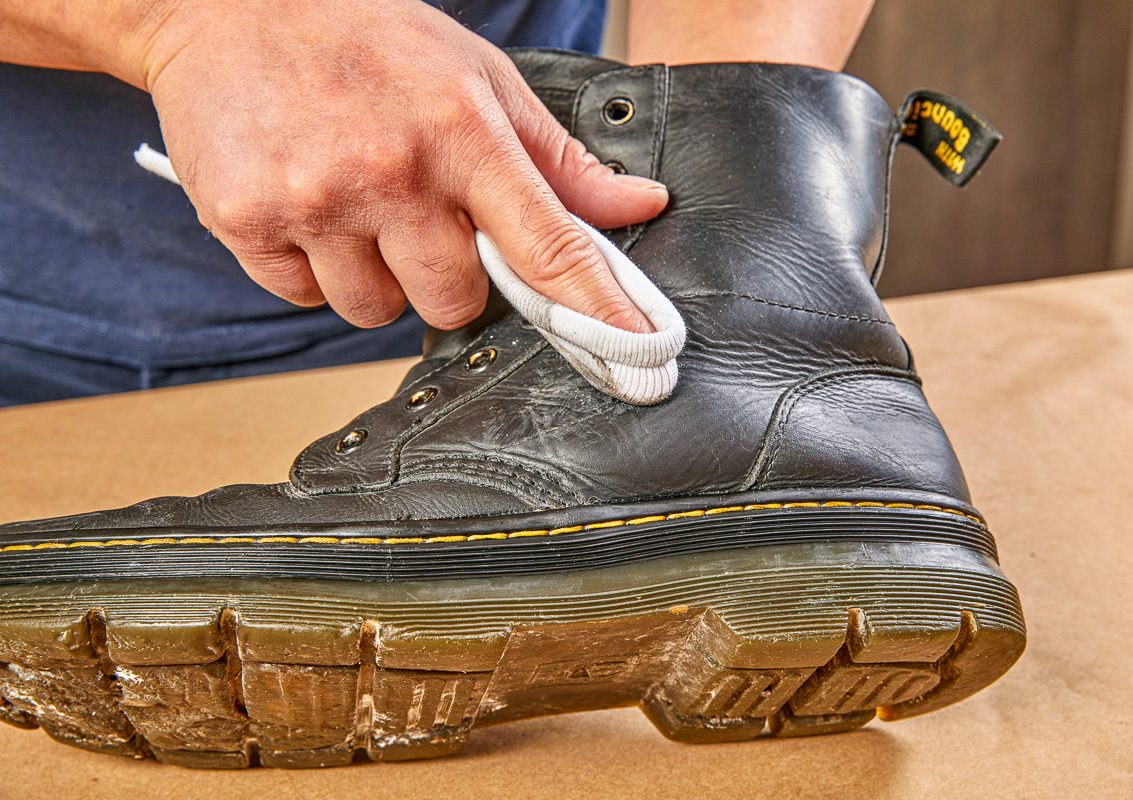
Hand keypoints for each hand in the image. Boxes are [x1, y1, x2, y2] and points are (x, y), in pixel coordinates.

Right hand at [132, 0, 667, 329]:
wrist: (226, 6)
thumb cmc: (365, 38)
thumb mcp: (477, 77)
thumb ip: (557, 156)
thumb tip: (638, 205)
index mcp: (460, 131)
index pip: (545, 243)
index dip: (596, 306)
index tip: (636, 349)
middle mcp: (390, 171)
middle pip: (454, 303)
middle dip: (447, 276)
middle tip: (419, 215)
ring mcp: (314, 201)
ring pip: (376, 310)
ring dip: (376, 276)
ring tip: (354, 203)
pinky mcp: (247, 222)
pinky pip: (306, 297)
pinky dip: (313, 266)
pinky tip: (306, 204)